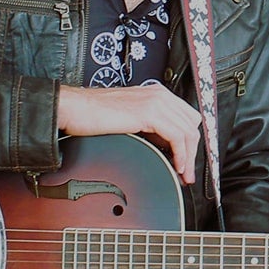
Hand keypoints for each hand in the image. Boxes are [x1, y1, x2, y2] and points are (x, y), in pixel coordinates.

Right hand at [57, 81, 202, 182]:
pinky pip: (176, 135)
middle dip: (192, 151)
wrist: (75, 108)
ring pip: (187, 131)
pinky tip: (176, 166)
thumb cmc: (94, 115)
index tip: (186, 162)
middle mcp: (159, 95)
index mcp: (156, 94)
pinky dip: (180, 154)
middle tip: (186, 173)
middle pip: (191, 124)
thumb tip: (165, 147)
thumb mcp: (130, 120)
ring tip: (183, 174)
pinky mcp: (149, 112)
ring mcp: (155, 101)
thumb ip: (150, 128)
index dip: (190, 142)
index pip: (187, 117)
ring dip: (188, 157)